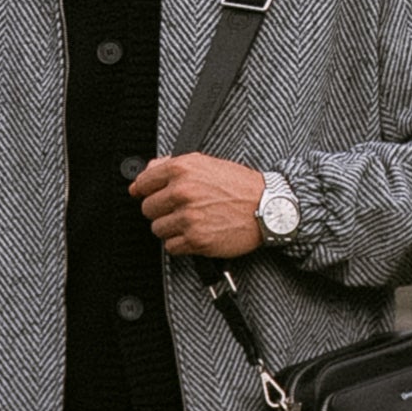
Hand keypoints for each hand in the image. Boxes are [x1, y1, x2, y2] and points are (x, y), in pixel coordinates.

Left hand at [130, 154, 266, 259]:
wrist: (268, 206)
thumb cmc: (240, 185)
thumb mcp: (206, 163)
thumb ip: (173, 165)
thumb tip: (146, 172)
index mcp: (182, 169)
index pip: (143, 182)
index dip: (143, 190)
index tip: (145, 194)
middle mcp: (182, 192)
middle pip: (148, 208)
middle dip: (160, 210)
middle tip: (179, 209)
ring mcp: (188, 217)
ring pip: (157, 229)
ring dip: (170, 228)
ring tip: (190, 222)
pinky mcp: (196, 240)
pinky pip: (171, 247)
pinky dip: (180, 244)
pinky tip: (195, 233)